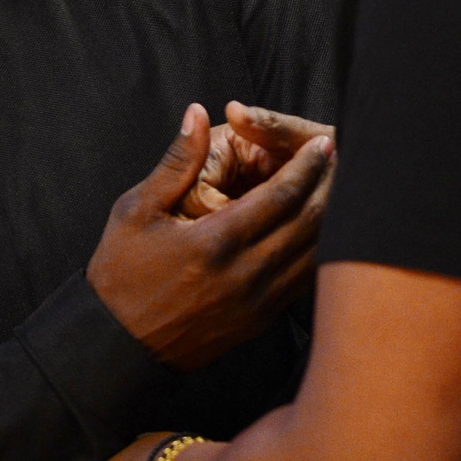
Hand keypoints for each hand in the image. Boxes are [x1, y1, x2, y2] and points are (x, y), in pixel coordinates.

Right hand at [89, 104, 334, 369]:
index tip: (321, 144)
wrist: (115, 347)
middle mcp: (244, 275)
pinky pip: (302, 283)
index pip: (280, 196)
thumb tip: (199, 113)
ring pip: (313, 256)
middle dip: (330, 188)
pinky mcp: (258, 323)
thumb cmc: (120, 273)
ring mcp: (256, 304)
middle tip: (344, 161)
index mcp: (215, 242)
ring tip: (341, 191)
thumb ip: (177, 162)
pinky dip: (319, 255)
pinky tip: (323, 234)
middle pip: (308, 224)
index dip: (306, 167)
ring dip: (332, 221)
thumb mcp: (136, 211)